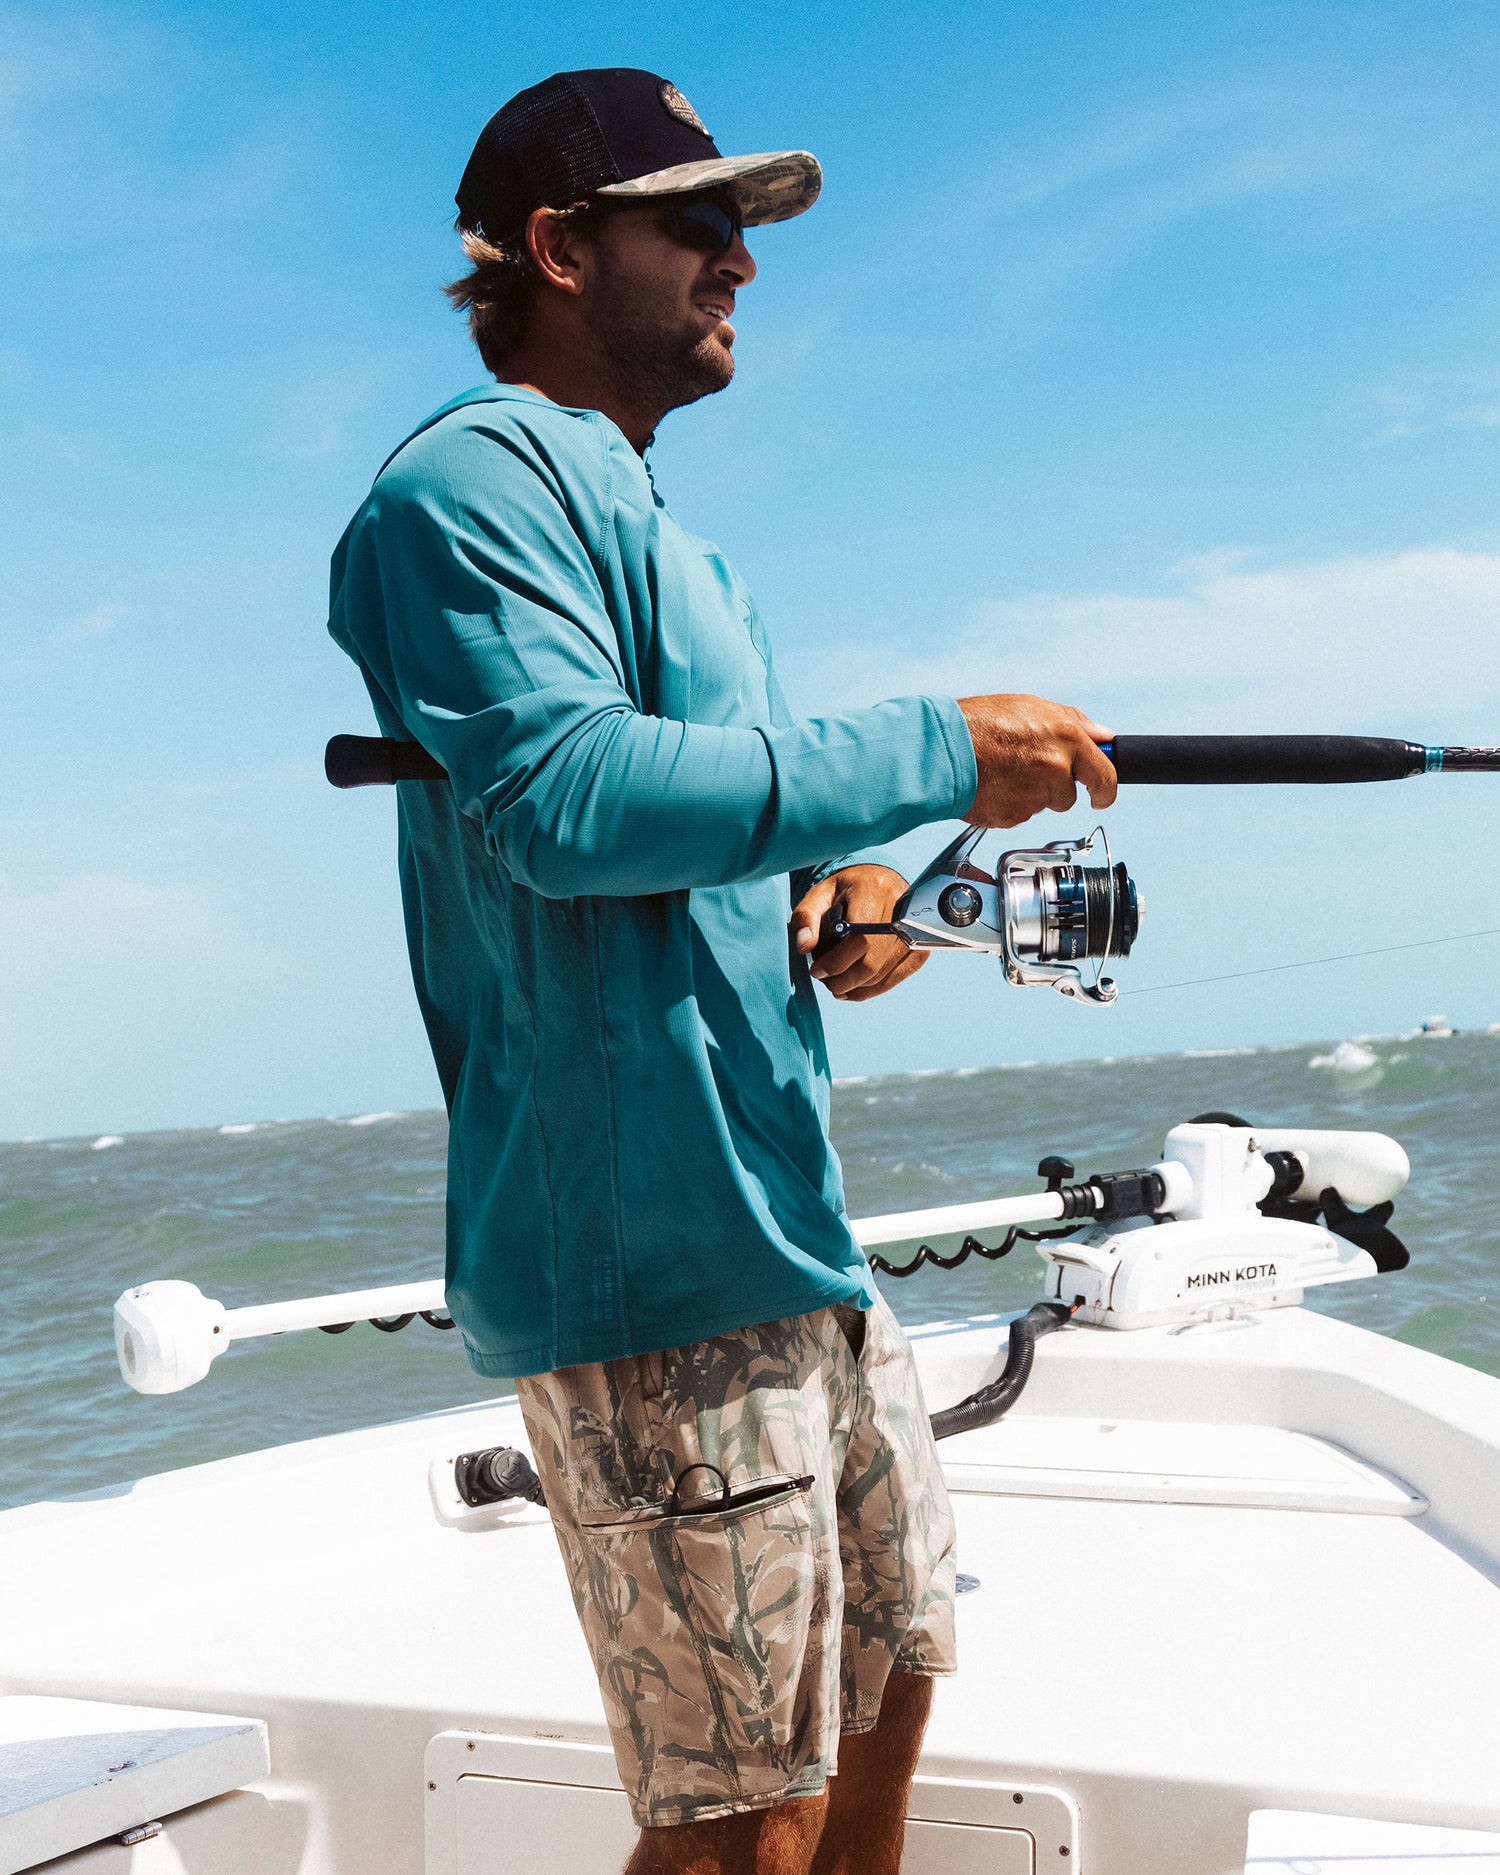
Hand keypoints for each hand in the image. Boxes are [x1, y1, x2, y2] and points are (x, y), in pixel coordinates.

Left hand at [791, 864, 927, 1001]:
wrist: (877, 879)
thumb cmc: (844, 889)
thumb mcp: (818, 894)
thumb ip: (806, 918)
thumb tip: (804, 947)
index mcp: (873, 889)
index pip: (860, 937)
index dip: (837, 961)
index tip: (817, 971)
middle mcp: (900, 907)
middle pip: (873, 959)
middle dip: (845, 980)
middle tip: (825, 983)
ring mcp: (915, 927)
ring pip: (885, 971)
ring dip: (857, 987)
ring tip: (836, 986)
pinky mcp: (921, 944)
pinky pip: (899, 975)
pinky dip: (875, 988)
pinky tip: (856, 990)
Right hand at [957, 694, 1116, 826]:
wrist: (940, 750)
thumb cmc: (979, 724)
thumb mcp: (1030, 706)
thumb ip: (1072, 721)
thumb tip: (1101, 736)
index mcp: (1067, 738)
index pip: (1105, 775)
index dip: (1105, 789)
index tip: (1102, 795)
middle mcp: (1056, 769)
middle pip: (1069, 795)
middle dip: (1055, 789)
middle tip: (1028, 773)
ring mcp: (1035, 797)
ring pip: (1042, 805)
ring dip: (1029, 794)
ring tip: (1002, 772)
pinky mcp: (1014, 817)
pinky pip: (1019, 814)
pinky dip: (1008, 803)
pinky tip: (992, 785)